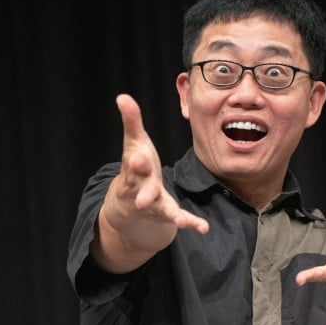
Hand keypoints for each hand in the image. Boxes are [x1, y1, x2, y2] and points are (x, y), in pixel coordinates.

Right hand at [109, 94, 208, 234]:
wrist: (129, 203)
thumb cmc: (135, 166)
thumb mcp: (133, 144)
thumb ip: (131, 122)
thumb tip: (122, 96)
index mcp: (134, 170)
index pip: (133, 165)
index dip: (135, 161)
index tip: (136, 156)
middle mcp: (143, 189)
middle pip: (143, 191)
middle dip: (145, 193)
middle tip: (144, 198)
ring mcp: (155, 204)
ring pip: (162, 209)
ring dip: (171, 214)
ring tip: (179, 220)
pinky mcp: (168, 213)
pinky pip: (180, 218)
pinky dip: (191, 223)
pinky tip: (203, 228)